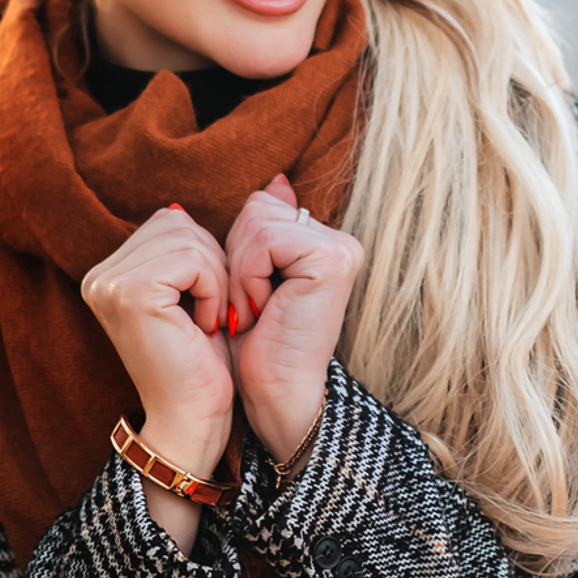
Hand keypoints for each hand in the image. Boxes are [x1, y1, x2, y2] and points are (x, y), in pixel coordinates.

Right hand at [80, 205, 233, 483]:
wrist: (192, 419)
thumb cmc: (200, 360)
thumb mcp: (191, 291)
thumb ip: (182, 247)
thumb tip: (179, 203)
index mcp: (108, 272)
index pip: (169, 222)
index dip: (203, 256)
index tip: (206, 302)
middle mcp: (98, 275)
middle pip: (176, 223)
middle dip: (210, 263)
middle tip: (210, 312)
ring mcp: (109, 283)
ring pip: (187, 238)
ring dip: (215, 278)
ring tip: (206, 320)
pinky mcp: (130, 293)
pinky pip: (192, 259)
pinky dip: (213, 289)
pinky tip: (205, 324)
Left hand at [225, 174, 363, 463]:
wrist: (274, 395)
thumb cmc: (257, 345)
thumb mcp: (252, 277)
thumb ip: (267, 228)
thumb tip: (277, 181)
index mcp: (323, 243)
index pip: (261, 207)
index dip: (238, 250)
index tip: (249, 297)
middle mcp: (339, 241)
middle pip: (258, 208)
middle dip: (236, 259)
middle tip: (251, 307)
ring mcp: (340, 248)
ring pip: (257, 220)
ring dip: (239, 273)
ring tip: (255, 310)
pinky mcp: (331, 259)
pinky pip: (265, 240)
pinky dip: (248, 277)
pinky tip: (261, 310)